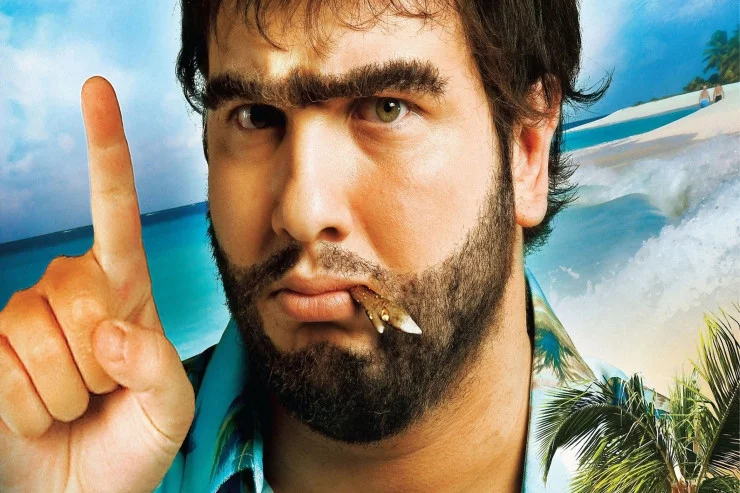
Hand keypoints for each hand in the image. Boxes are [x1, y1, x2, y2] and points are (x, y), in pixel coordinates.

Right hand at [0, 77, 194, 492]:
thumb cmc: (133, 444)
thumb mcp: (168, 409)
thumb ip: (157, 368)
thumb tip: (111, 328)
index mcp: (125, 290)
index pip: (116, 212)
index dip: (105, 152)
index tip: (97, 87)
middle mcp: (70, 292)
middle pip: (75, 291)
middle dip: (98, 360)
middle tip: (105, 390)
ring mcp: (23, 319)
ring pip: (35, 334)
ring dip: (63, 389)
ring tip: (75, 404)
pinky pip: (3, 368)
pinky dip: (28, 406)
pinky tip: (39, 413)